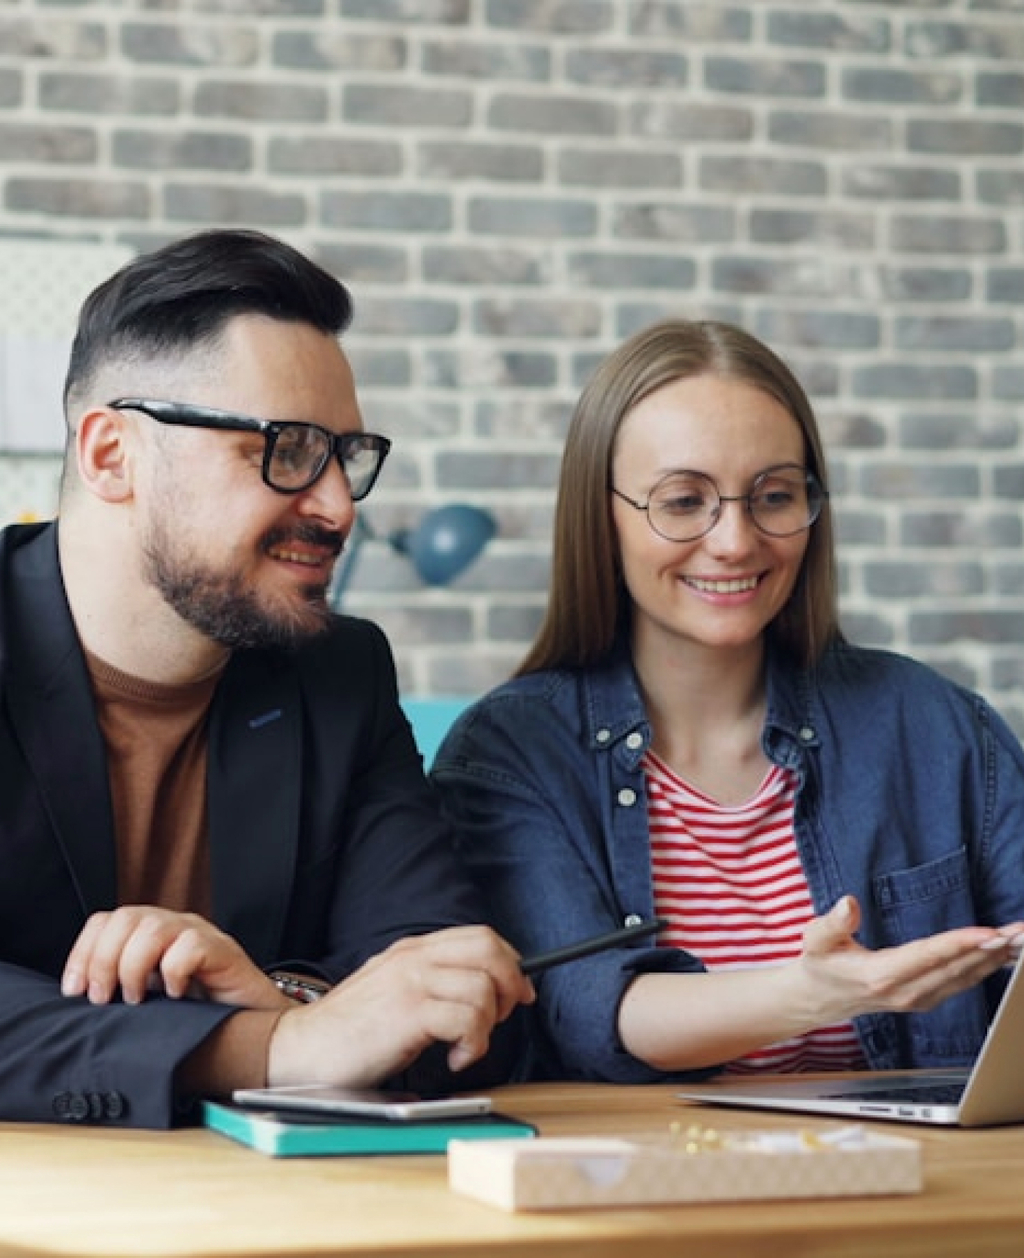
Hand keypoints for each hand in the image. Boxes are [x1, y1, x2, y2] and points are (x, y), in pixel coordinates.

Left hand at [61, 906, 287, 1009]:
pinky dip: (174, 972)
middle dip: (104, 960)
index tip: (75, 991)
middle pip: (125, 917)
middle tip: (105, 999)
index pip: (105, 921)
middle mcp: (173, 926)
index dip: (83, 952)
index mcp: (148, 934)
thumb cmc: (199, 1014)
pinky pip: (190, 946)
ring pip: (154, 927)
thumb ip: (119, 989)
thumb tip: (79, 998)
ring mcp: (199, 934)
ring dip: (134, 967)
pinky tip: (176, 995)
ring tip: (138, 1000)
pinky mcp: (223, 950)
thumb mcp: (149, 1000)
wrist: (254, 1024)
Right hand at [267, 925, 535, 1086]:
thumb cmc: (348, 1031)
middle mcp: (413, 958)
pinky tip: (454, 1059)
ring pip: (483, 987)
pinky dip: (473, 1045)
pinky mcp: (408, 1012)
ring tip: (465, 1046)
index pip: (480, 936)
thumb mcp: (393, 990)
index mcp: (412, 950)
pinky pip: (467, 1019)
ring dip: (487, 1025)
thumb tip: (485, 990)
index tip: (518, 993)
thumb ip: (431, 982)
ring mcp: (410, 982)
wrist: (299, 1051)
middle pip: (490, 949)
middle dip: (510, 984)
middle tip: (500, 1018)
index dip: (510, 963)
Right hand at [797, 895, 1023, 1021]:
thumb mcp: (815, 939)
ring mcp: (920, 999)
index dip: (960, 944)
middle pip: (957, 968)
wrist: (820, 999)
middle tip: (1021, 931)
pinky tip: (1006, 955)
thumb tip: (848, 902)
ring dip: (997, 958)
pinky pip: (964, 983)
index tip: (989, 934)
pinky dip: (988, 968)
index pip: (928, 957)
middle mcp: (906, 992)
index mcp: (881, 975)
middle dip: (993, 948)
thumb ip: (832, 922)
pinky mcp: (927, 999)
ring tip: (1021, 939)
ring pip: (966, 977)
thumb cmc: (820, 964)